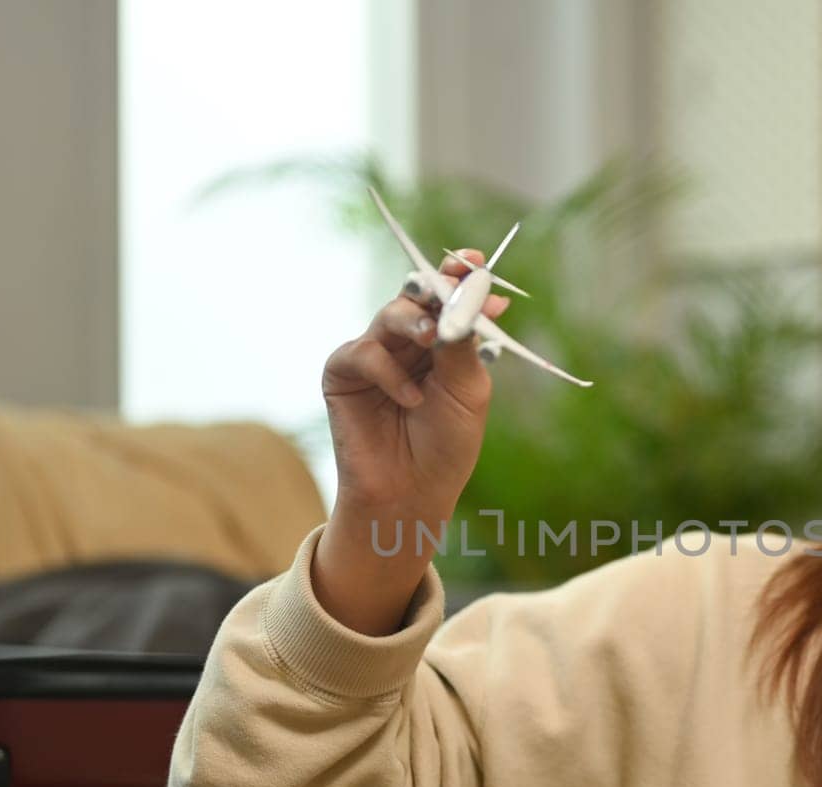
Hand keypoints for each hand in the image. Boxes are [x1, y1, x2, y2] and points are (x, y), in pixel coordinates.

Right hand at [322, 249, 509, 519]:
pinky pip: (364, 352)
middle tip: (450, 285)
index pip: (447, 296)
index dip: (458, 274)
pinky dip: (389, 372)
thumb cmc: (446, 444)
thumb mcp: (467, 389)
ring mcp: (374, 354)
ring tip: (432, 339)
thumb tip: (478, 293)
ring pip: (390, 314)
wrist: (413, 491)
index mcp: (442, 341)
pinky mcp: (343, 372)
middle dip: (435, 288)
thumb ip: (465, 341)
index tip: (474, 260)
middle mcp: (407, 341)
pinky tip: (411, 399)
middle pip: (417, 295)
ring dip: (413, 321)